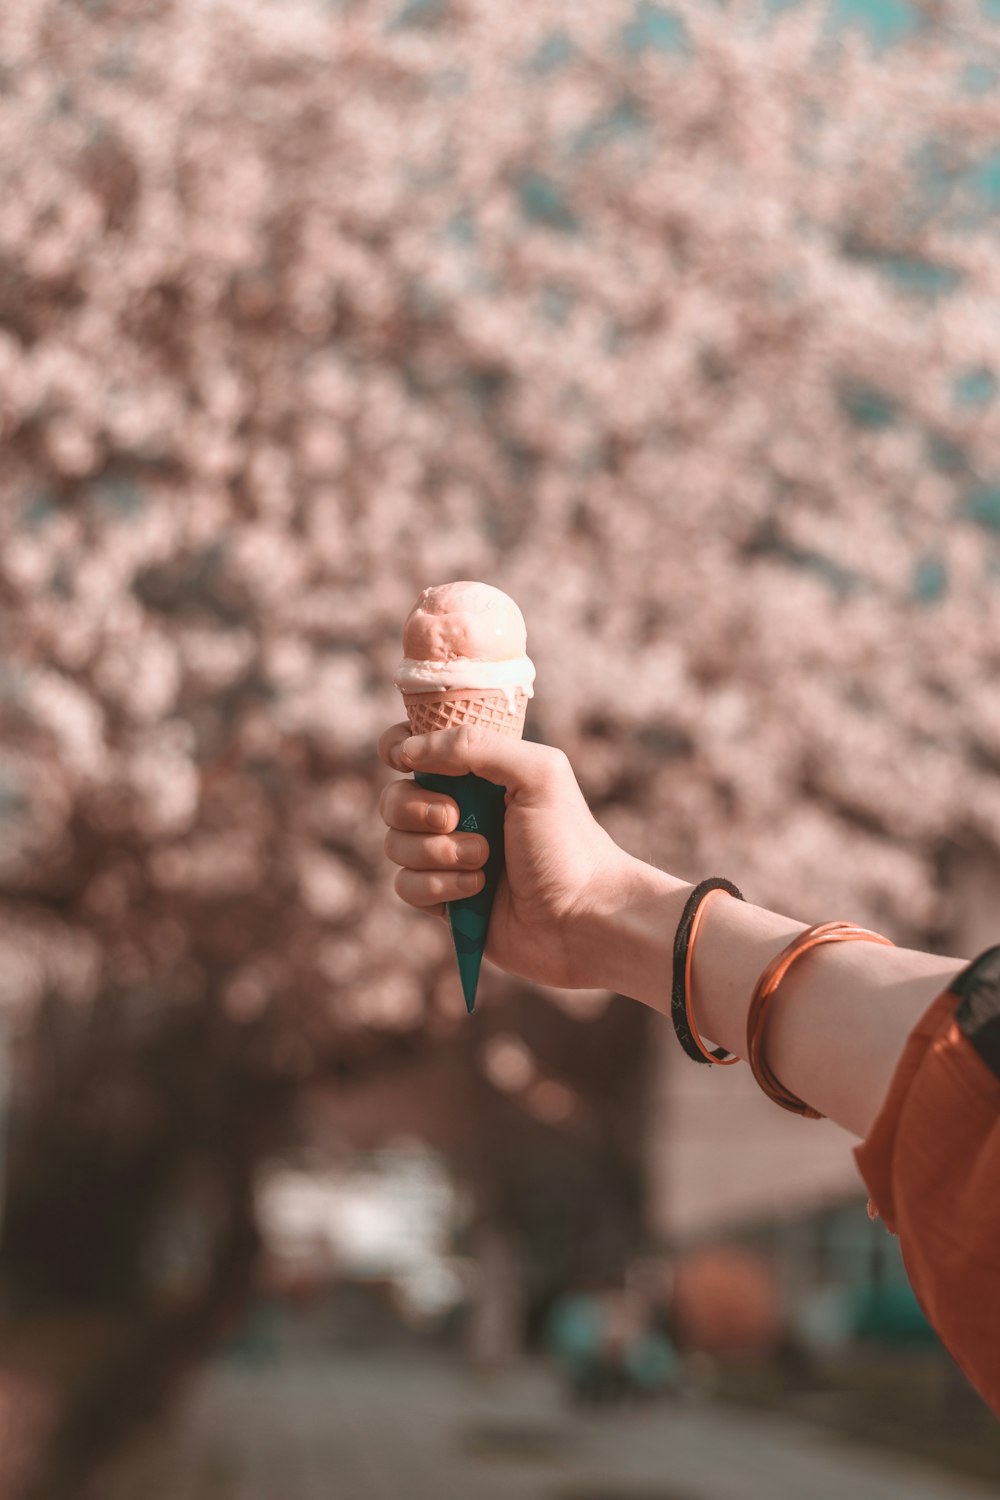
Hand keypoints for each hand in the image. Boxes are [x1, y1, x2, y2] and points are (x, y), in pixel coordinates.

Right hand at [377, 725, 639, 990]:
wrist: (584, 919)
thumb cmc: (568, 843)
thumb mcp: (536, 774)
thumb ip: (475, 746)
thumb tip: (407, 751)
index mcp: (482, 774)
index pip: (418, 747)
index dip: (398, 748)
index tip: (401, 758)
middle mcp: (460, 812)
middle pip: (394, 798)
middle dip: (415, 807)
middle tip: (455, 817)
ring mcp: (449, 857)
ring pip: (396, 844)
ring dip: (436, 851)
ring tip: (483, 860)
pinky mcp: (444, 901)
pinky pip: (406, 886)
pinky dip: (438, 886)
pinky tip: (476, 891)